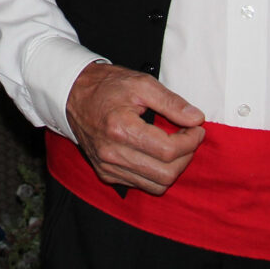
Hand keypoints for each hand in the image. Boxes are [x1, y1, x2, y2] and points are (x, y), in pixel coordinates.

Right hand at [66, 62, 204, 192]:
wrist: (72, 94)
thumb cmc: (106, 85)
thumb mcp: (141, 83)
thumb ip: (171, 102)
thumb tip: (196, 118)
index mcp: (120, 128)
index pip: (168, 150)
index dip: (190, 141)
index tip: (197, 128)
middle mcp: (112, 153)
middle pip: (165, 173)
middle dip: (186, 156)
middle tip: (189, 137)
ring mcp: (108, 167)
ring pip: (156, 185)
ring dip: (173, 167)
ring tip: (174, 145)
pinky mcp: (106, 173)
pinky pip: (141, 184)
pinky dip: (156, 173)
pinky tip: (156, 153)